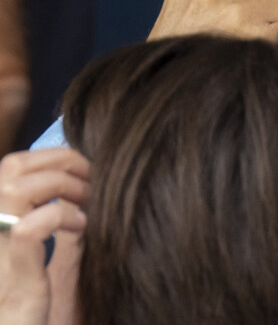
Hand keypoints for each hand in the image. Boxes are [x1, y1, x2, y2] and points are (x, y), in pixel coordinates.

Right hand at [0, 148, 89, 324]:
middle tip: (90, 178)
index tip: (82, 168)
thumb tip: (78, 174)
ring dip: (63, 185)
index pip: (14, 163)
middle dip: (60, 161)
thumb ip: (51, 211)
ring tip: (86, 202)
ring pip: (18, 189)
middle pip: (13, 165)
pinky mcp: (13, 278)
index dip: (51, 156)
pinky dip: (62, 216)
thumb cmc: (32, 296)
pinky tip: (80, 227)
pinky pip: (32, 227)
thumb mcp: (42, 246)